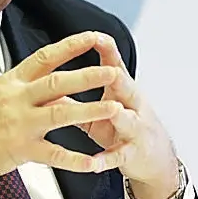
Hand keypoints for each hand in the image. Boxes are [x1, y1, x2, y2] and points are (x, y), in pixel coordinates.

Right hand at [0, 31, 124, 198]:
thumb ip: (26, 90)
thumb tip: (52, 88)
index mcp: (12, 82)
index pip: (45, 57)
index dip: (71, 46)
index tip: (92, 37)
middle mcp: (17, 99)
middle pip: (57, 82)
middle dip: (88, 76)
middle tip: (113, 71)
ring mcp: (20, 124)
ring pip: (60, 114)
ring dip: (90, 111)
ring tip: (114, 108)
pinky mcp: (20, 150)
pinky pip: (53, 155)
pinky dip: (75, 160)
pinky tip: (93, 163)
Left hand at [57, 33, 179, 198]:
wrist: (154, 158)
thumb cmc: (122, 127)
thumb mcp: (98, 108)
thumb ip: (73, 97)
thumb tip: (43, 84)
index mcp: (120, 89)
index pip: (114, 63)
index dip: (106, 49)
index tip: (94, 35)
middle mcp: (131, 104)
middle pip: (125, 85)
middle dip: (115, 76)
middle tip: (107, 69)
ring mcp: (135, 128)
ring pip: (128, 118)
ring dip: (118, 114)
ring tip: (111, 110)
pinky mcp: (133, 153)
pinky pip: (120, 156)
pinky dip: (107, 159)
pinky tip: (94, 163)